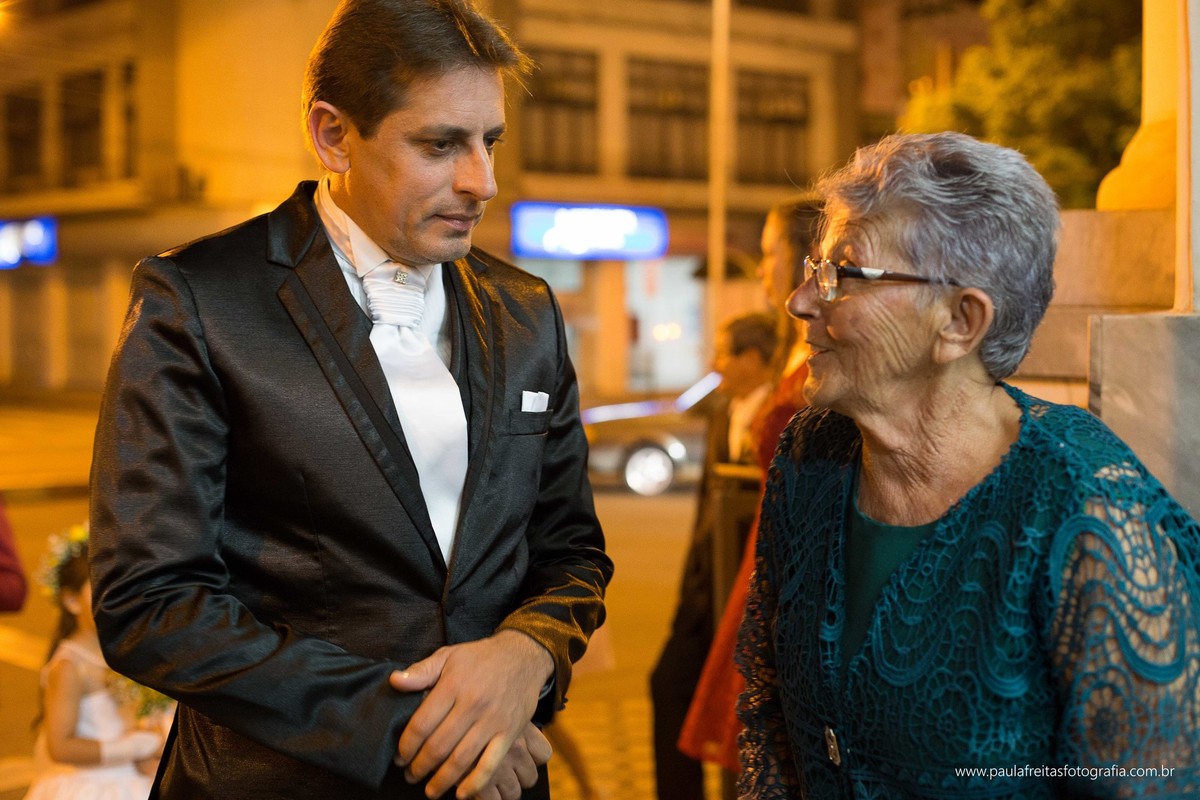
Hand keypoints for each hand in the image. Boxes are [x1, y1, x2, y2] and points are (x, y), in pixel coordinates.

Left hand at [390, 630, 552, 797]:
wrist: (523, 655)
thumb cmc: (481, 657)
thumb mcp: (449, 655)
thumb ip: (421, 671)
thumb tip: (394, 682)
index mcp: (452, 686)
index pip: (421, 724)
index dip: (406, 746)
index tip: (400, 757)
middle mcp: (472, 704)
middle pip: (438, 746)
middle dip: (420, 767)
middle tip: (411, 776)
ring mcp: (492, 720)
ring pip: (461, 759)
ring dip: (442, 780)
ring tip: (430, 790)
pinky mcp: (510, 731)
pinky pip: (491, 763)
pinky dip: (475, 782)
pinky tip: (461, 794)